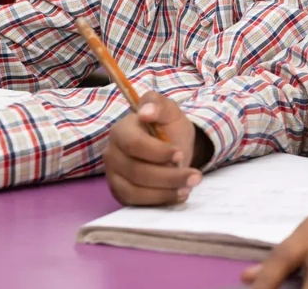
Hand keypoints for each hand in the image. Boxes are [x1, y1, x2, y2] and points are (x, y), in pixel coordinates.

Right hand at [103, 91, 202, 205]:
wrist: (172, 146)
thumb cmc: (167, 127)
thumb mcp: (169, 111)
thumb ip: (158, 104)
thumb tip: (145, 112)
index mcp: (121, 131)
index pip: (134, 144)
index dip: (158, 152)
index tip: (179, 154)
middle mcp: (112, 154)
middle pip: (136, 171)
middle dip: (169, 176)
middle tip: (195, 177)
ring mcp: (113, 176)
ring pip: (135, 191)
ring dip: (165, 192)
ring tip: (188, 188)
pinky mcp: (120, 193)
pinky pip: (135, 203)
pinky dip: (158, 201)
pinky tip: (178, 195)